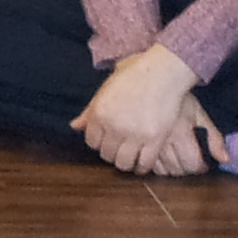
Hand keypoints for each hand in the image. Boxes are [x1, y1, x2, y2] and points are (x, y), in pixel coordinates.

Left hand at [73, 42, 221, 176]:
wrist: (163, 71)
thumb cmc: (135, 75)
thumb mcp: (107, 89)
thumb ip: (90, 110)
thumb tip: (75, 126)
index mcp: (100, 113)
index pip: (92, 142)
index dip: (100, 142)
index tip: (109, 140)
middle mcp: (114, 126)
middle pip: (106, 154)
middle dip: (112, 153)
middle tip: (122, 148)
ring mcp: (134, 134)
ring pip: (123, 163)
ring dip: (126, 162)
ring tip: (132, 156)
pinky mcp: (154, 139)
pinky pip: (144, 163)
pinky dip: (143, 167)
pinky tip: (144, 162)